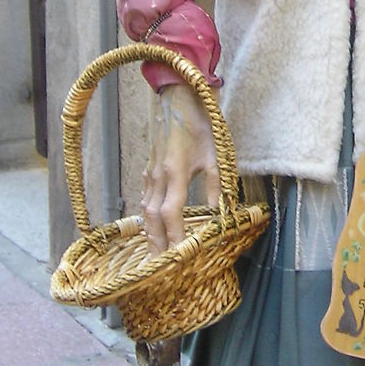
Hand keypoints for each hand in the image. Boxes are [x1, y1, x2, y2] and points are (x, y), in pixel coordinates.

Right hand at [141, 83, 219, 253]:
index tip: (179, 257)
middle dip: (157, 244)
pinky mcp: (149, 168)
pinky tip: (152, 225)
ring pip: (144, 210)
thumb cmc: (200, 125)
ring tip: (155, 253)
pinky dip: (146, 216)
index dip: (175, 237)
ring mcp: (150, 173)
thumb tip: (219, 212)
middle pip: (152, 219)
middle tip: (160, 267)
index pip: (172, 215)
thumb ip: (216, 186)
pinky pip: (144, 198)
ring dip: (149, 234)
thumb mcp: (215, 156)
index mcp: (175, 175)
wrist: (178, 98)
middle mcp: (158, 177)